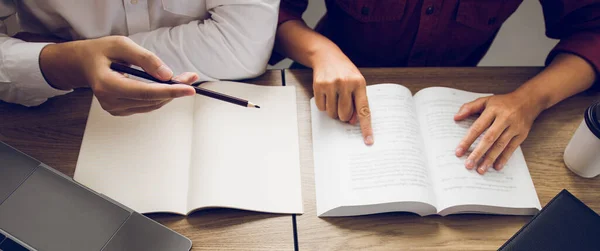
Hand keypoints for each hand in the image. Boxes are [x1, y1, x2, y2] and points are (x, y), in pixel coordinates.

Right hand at [39, 36, 196, 115]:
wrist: (84, 63)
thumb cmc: (101, 52)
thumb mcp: (122, 45)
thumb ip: (145, 59)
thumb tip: (167, 75)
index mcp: (107, 84)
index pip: (144, 92)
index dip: (169, 91)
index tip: (189, 89)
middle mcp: (110, 101)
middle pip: (152, 100)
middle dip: (174, 89)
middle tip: (190, 78)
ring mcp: (115, 109)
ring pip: (152, 105)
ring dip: (170, 93)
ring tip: (182, 80)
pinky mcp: (121, 111)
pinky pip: (147, 106)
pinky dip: (160, 96)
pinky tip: (167, 86)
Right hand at [312, 57, 373, 144]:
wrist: (327, 56)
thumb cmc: (345, 72)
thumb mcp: (356, 83)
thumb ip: (356, 102)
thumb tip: (352, 121)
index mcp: (359, 83)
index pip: (364, 110)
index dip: (366, 127)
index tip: (368, 141)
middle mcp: (346, 83)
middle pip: (345, 115)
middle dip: (343, 115)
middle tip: (342, 105)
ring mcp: (331, 84)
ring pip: (332, 113)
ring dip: (333, 110)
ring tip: (334, 97)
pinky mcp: (319, 86)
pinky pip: (321, 108)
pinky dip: (324, 105)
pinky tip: (326, 94)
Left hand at [454, 91, 543, 173]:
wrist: (528, 100)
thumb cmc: (503, 102)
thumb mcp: (486, 100)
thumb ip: (470, 107)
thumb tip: (456, 117)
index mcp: (493, 110)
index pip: (477, 127)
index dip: (467, 140)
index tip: (459, 152)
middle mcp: (504, 119)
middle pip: (489, 138)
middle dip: (478, 153)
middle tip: (468, 165)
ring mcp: (514, 127)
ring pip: (500, 145)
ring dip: (490, 158)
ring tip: (481, 170)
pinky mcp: (522, 134)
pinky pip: (512, 148)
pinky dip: (504, 158)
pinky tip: (496, 167)